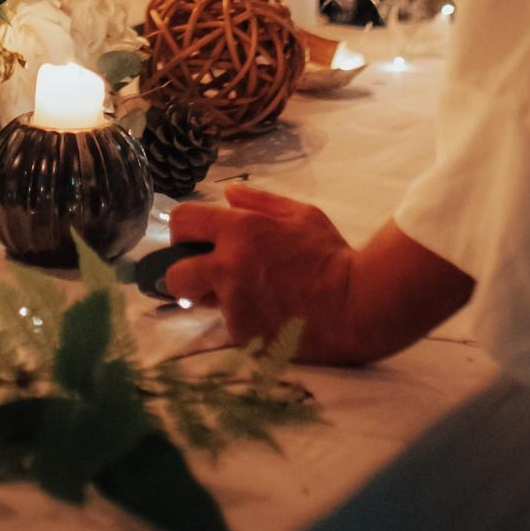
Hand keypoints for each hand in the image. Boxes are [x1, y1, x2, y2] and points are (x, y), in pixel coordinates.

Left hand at [161, 185, 368, 363]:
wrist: (356, 305)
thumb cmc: (331, 255)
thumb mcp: (301, 214)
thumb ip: (260, 202)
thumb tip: (229, 195)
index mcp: (240, 230)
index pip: (181, 222)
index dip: (183, 232)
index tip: (194, 242)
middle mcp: (229, 266)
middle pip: (173, 273)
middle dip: (183, 275)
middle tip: (206, 277)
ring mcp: (234, 304)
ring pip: (200, 304)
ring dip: (214, 300)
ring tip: (247, 297)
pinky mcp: (244, 335)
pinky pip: (229, 325)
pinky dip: (243, 322)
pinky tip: (268, 317)